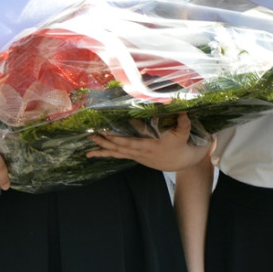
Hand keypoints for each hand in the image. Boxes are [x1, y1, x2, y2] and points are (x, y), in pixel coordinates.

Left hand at [86, 113, 211, 171]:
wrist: (181, 162)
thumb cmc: (180, 145)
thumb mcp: (183, 133)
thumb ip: (183, 122)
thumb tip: (184, 109)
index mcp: (149, 145)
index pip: (130, 142)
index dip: (118, 137)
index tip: (106, 131)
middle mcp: (140, 152)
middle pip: (119, 147)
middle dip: (105, 141)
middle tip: (91, 135)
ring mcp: (137, 155)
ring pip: (117, 153)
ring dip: (102, 150)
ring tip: (88, 149)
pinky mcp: (135, 156)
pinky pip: (118, 155)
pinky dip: (106, 154)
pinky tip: (95, 153)